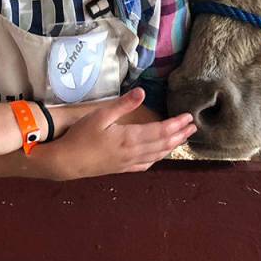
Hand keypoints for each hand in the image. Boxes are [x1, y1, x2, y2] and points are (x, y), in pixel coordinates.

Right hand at [50, 88, 195, 180]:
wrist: (67, 162)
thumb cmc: (81, 136)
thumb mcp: (100, 116)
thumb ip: (123, 105)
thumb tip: (142, 92)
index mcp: (130, 138)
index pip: (160, 131)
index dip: (176, 124)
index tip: (188, 117)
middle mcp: (134, 152)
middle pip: (163, 144)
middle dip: (179, 135)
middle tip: (193, 127)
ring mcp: (129, 162)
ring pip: (157, 155)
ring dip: (172, 146)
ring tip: (182, 139)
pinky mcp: (122, 168)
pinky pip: (145, 164)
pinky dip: (157, 158)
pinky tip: (159, 155)